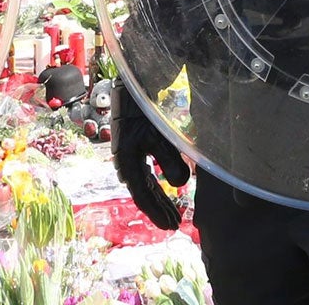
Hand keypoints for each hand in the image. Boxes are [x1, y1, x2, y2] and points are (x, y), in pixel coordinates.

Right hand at [111, 80, 189, 229]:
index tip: (171, 226)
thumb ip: (170, 159)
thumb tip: (181, 184)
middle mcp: (127, 161)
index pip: (142, 195)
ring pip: (146, 185)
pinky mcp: (138, 147)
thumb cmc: (146, 108)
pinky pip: (147, 173)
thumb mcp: (159, 134)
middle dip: (160, 209)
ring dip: (160, 199)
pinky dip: (158, 184)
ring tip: (175, 213)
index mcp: (127, 160)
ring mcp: (131, 155)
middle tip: (176, 224)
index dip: (157, 211)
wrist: (137, 83)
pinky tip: (167, 191)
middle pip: (144, 193)